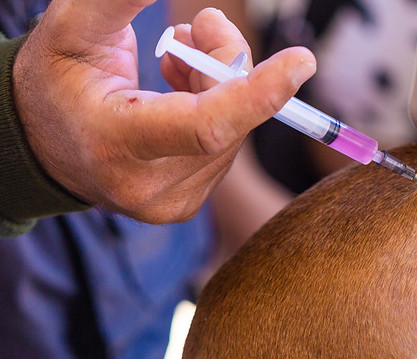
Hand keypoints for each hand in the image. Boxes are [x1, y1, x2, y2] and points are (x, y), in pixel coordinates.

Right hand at [13, 0, 314, 223]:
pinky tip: (180, 97)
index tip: (302, 62)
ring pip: (235, 133)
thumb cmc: (58, 80)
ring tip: (173, 68)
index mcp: (114, 144)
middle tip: (200, 27)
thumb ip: (120, 0)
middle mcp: (146, 186)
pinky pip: (228, 148)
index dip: (258, 93)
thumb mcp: (74, 28)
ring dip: (220, 88)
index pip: (206, 126)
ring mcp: (171, 204)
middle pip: (228, 119)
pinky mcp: (186, 207)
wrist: (43, 144)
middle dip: (227, 64)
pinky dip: (218, 113)